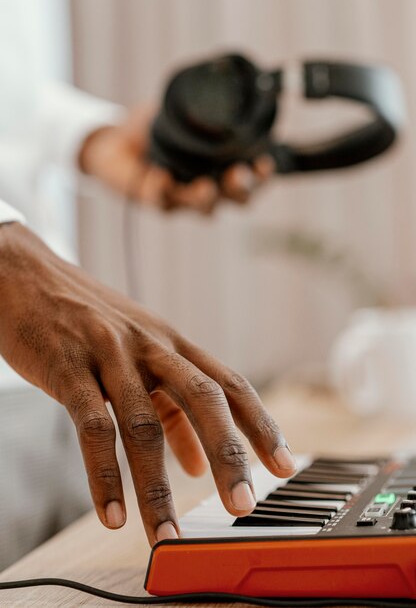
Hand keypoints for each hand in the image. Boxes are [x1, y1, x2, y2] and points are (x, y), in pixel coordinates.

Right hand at [0, 223, 295, 543]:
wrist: (27, 277)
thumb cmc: (88, 322)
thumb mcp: (137, 357)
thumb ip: (170, 410)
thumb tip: (198, 463)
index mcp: (173, 344)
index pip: (230, 383)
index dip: (261, 425)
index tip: (285, 466)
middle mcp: (152, 346)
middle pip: (204, 399)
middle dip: (228, 455)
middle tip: (243, 507)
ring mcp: (111, 355)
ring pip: (145, 424)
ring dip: (157, 487)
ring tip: (166, 535)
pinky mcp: (69, 368)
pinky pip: (93, 427)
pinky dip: (104, 475)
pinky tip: (111, 515)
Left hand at [79, 105, 274, 213]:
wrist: (115, 141)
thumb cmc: (154, 128)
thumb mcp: (179, 108)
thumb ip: (199, 102)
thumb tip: (219, 74)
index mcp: (222, 165)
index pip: (253, 175)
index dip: (263, 175)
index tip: (264, 163)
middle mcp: (211, 185)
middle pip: (238, 199)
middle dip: (241, 189)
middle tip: (237, 174)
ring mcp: (185, 197)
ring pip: (205, 210)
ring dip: (207, 199)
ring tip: (205, 186)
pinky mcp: (157, 201)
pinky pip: (163, 202)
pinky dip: (163, 191)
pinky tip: (161, 175)